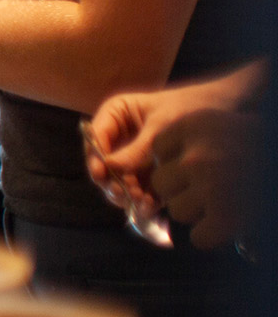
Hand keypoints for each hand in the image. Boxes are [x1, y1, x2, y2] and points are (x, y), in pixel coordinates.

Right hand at [90, 65, 263, 247]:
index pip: (95, 137)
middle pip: (103, 162)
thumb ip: (138, 148)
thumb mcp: (162, 127)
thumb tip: (110, 168)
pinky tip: (151, 207)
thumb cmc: (188, 109)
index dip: (94, 156)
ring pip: (118, 180)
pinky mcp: (147, 174)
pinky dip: (141, 200)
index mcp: (116, 115)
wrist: (221, 112)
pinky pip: (138, 189)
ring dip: (126, 194)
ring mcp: (132, 157)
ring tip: (142, 203)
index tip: (101, 174)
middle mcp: (119, 137)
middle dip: (111, 181)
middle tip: (123, 194)